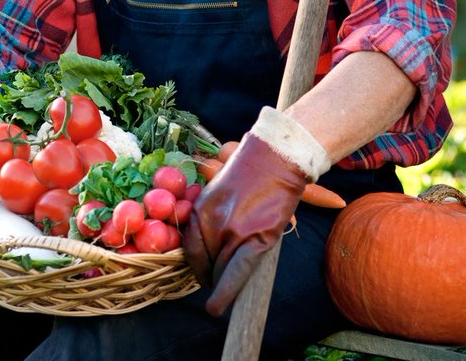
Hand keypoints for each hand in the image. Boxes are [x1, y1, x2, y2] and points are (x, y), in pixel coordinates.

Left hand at [183, 132, 308, 315]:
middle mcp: (212, 223)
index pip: (191, 251)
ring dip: (222, 287)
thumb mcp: (218, 195)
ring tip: (224, 296)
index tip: (203, 278)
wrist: (274, 159)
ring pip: (222, 271)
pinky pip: (238, 272)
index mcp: (200, 211)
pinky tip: (218, 306)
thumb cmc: (249, 174)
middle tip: (217, 286)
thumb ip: (211, 221)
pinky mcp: (257, 238)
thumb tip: (213, 249)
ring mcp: (233, 232)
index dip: (197, 268)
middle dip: (211, 277)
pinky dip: (227, 291)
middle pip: (206, 263)